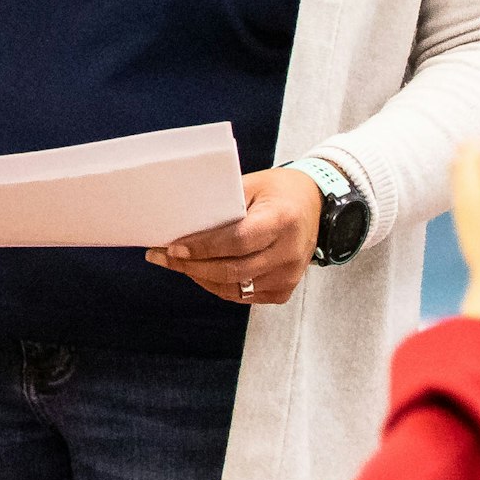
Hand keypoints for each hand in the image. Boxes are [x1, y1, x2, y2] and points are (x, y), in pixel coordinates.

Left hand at [151, 165, 320, 305]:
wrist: (315, 205)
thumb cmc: (279, 191)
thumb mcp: (253, 185)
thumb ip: (223, 204)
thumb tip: (182, 221)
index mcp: (282, 220)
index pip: (238, 241)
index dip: (203, 247)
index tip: (173, 247)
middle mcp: (289, 252)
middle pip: (233, 270)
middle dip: (192, 266)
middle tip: (164, 256)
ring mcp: (289, 275)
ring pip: (235, 288)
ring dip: (201, 278)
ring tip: (176, 264)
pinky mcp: (284, 290)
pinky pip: (244, 295)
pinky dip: (219, 286)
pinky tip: (200, 272)